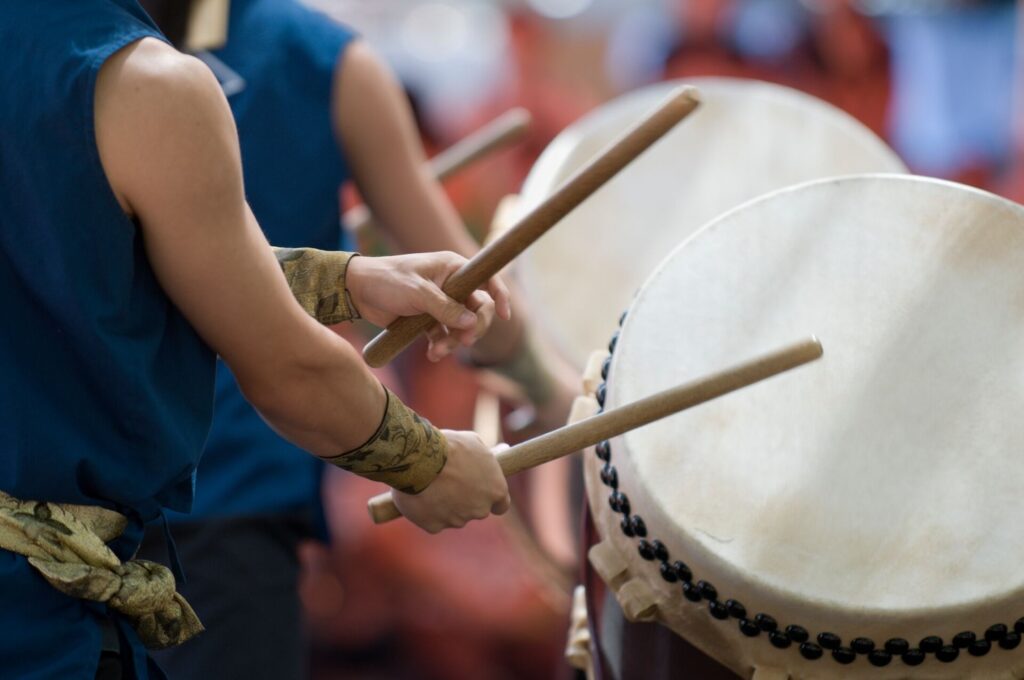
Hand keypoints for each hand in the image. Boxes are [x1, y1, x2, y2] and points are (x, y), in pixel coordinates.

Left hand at [347, 252, 511, 360]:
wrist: (357, 291)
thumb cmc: (387, 280)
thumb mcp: (418, 293)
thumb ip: (445, 308)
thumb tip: (471, 322)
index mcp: (453, 268)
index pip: (487, 279)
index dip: (500, 296)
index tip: (505, 315)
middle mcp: (452, 285)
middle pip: (478, 310)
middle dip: (472, 328)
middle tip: (463, 341)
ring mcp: (441, 303)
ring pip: (462, 327)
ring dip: (454, 341)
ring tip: (437, 351)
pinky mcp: (429, 319)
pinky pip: (445, 335)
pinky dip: (441, 346)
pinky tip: (432, 353)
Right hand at [392, 431, 510, 532]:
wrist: (419, 459)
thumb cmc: (448, 447)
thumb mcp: (473, 443)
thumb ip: (485, 456)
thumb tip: (502, 450)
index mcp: (496, 489)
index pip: (501, 504)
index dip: (490, 499)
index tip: (481, 492)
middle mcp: (480, 509)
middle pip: (475, 510)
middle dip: (465, 500)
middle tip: (449, 482)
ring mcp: (458, 520)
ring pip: (452, 515)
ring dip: (444, 504)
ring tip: (430, 483)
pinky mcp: (435, 526)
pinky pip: (432, 520)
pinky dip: (426, 511)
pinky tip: (419, 494)